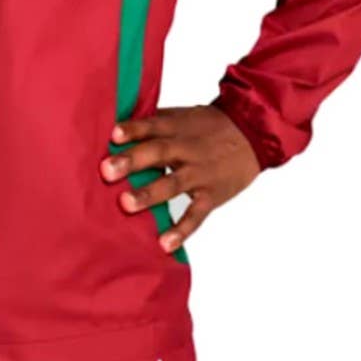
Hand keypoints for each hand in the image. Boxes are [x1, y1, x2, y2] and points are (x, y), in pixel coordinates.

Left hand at [99, 104, 259, 253]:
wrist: (253, 134)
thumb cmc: (206, 126)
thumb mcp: (181, 116)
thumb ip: (151, 123)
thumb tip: (113, 131)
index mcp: (176, 127)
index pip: (152, 125)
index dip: (133, 129)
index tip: (113, 135)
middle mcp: (186, 149)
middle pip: (158, 152)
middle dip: (132, 161)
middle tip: (106, 171)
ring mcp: (199, 174)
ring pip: (173, 184)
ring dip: (149, 194)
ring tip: (126, 204)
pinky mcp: (211, 196)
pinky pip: (196, 215)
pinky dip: (181, 230)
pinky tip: (164, 244)